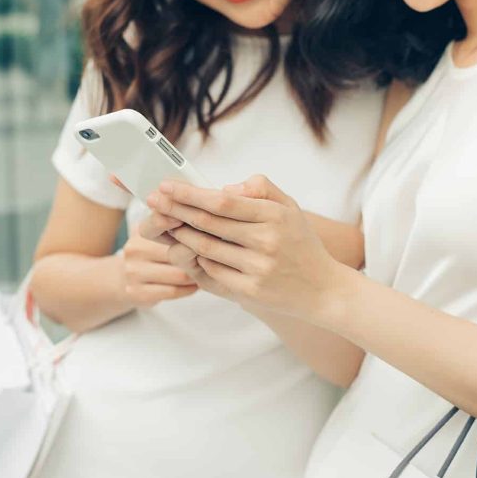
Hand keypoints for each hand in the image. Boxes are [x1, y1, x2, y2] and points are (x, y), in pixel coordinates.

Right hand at [120, 225, 197, 308]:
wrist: (122, 281)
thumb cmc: (151, 255)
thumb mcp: (156, 237)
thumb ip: (174, 228)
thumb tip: (203, 219)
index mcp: (140, 232)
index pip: (158, 226)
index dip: (176, 225)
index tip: (196, 225)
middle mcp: (134, 250)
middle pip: (178, 253)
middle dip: (197, 256)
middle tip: (212, 257)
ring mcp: (133, 273)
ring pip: (179, 275)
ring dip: (196, 276)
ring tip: (205, 272)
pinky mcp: (137, 293)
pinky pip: (173, 291)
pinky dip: (188, 289)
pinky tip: (194, 286)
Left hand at [146, 175, 343, 316]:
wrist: (323, 290)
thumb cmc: (301, 244)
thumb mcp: (290, 208)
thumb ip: (260, 188)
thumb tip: (225, 187)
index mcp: (274, 216)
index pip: (223, 201)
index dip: (191, 193)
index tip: (168, 186)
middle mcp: (266, 242)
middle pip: (208, 223)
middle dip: (175, 210)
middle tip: (153, 201)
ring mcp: (257, 269)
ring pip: (205, 249)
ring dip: (180, 236)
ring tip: (163, 224)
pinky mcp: (250, 292)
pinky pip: (212, 272)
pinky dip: (196, 260)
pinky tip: (184, 250)